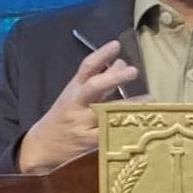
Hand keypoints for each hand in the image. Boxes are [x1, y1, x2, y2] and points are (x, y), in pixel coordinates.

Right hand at [18, 39, 142, 172]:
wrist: (42, 147)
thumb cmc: (63, 117)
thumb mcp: (75, 95)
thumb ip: (98, 81)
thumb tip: (120, 63)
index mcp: (74, 89)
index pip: (86, 68)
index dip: (101, 55)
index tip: (116, 45)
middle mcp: (77, 104)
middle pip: (94, 87)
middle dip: (113, 78)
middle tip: (133, 71)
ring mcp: (82, 123)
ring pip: (105, 112)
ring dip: (129, 105)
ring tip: (150, 99)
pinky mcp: (88, 142)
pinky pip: (108, 134)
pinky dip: (124, 129)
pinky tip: (140, 125)